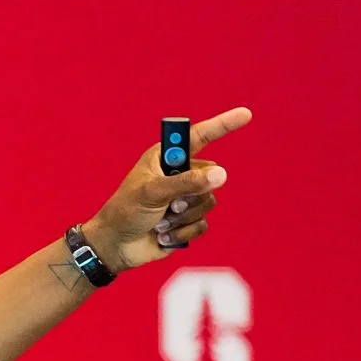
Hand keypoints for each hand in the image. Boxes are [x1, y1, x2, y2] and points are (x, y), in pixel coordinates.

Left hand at [81, 107, 252, 269]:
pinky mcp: (188, 221)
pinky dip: (183, 232)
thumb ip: (186, 182)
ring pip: (208, 203)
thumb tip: (220, 175)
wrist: (115, 246)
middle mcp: (179, 174)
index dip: (222, 125)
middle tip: (168, 205)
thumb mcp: (152, 192)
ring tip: (160, 221)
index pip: (199, 137)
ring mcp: (185, 198)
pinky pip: (202, 224)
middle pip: (210, 177)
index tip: (245, 114)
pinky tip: (162, 235)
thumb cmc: (125, 212)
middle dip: (190, 196)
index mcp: (165, 158)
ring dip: (183, 217)